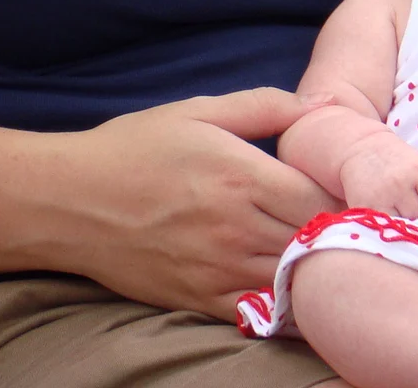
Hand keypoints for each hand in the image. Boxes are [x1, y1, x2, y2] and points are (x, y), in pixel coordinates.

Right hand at [62, 89, 332, 320]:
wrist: (70, 201)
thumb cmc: (133, 148)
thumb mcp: (196, 111)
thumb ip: (263, 106)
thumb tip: (321, 104)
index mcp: (241, 176)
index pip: (323, 200)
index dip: (344, 199)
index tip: (347, 193)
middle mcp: (235, 227)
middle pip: (315, 242)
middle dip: (335, 234)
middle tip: (343, 224)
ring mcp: (218, 270)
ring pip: (294, 281)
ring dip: (313, 268)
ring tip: (318, 252)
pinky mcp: (200, 300)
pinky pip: (261, 313)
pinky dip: (282, 303)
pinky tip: (286, 284)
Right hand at [338, 137, 417, 221]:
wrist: (360, 148)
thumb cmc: (397, 160)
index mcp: (417, 170)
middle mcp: (398, 184)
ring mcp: (380, 197)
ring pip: (405, 227)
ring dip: (408, 227)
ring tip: (403, 216)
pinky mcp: (363, 208)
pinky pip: (385, 229)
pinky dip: (390, 229)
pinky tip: (390, 222)